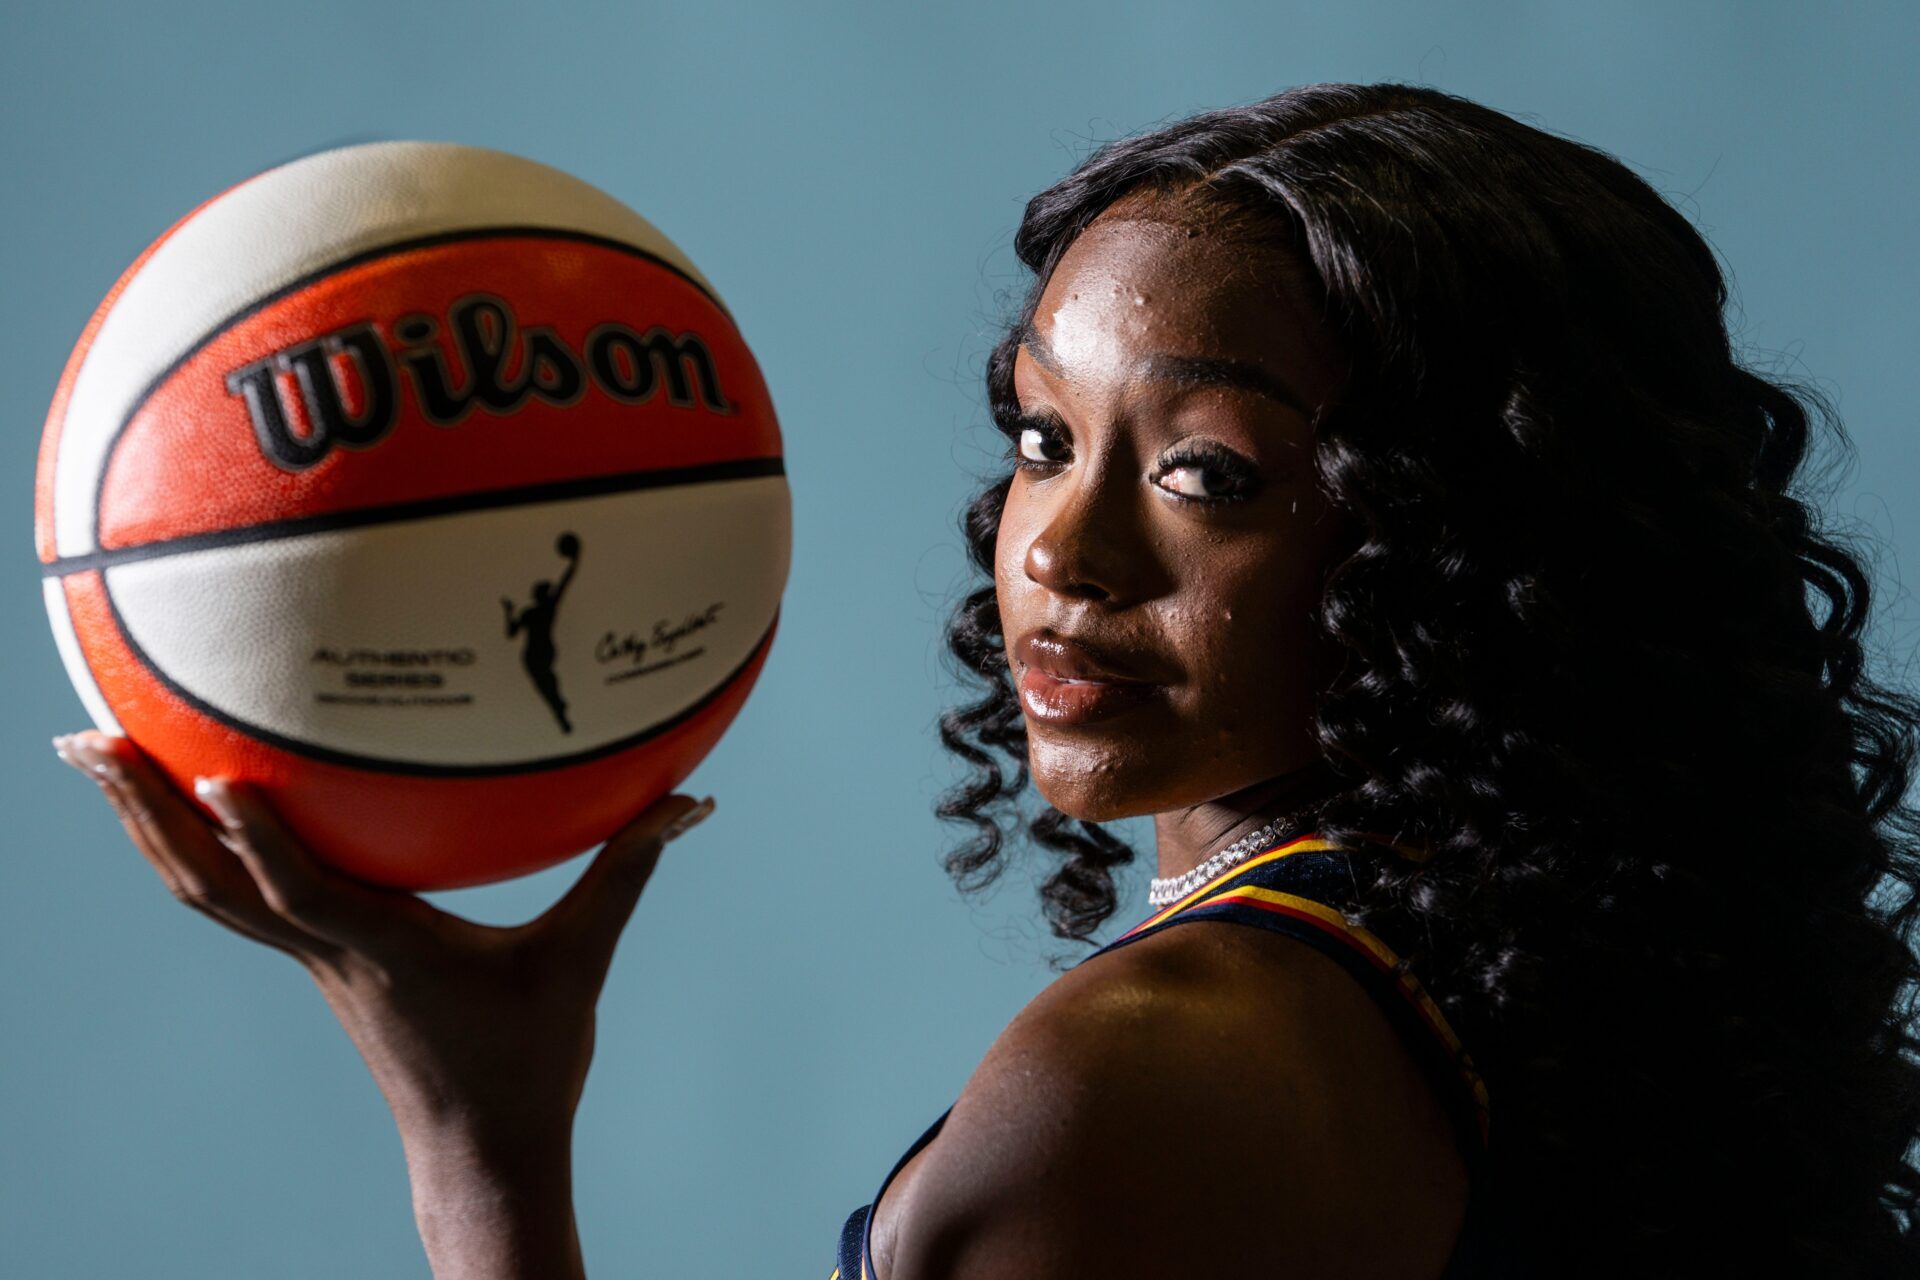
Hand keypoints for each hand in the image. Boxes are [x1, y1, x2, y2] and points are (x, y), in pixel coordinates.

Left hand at [50, 728, 713, 1154]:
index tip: (207, 772)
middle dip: (141, 814)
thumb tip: (691, 802)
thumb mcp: (582, 957)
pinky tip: (194, 819)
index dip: (250, 835)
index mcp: (383, 947)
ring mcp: (315, 961)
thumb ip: (627, 871)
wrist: (483, 1148)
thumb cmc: (530, 1057)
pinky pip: (239, 901)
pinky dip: (199, 854)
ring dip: (145, 833)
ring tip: (99, 766)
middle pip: (207, 884)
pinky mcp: (322, 966)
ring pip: (206, 895)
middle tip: (84, 742)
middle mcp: (329, 951)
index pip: (297, 889)